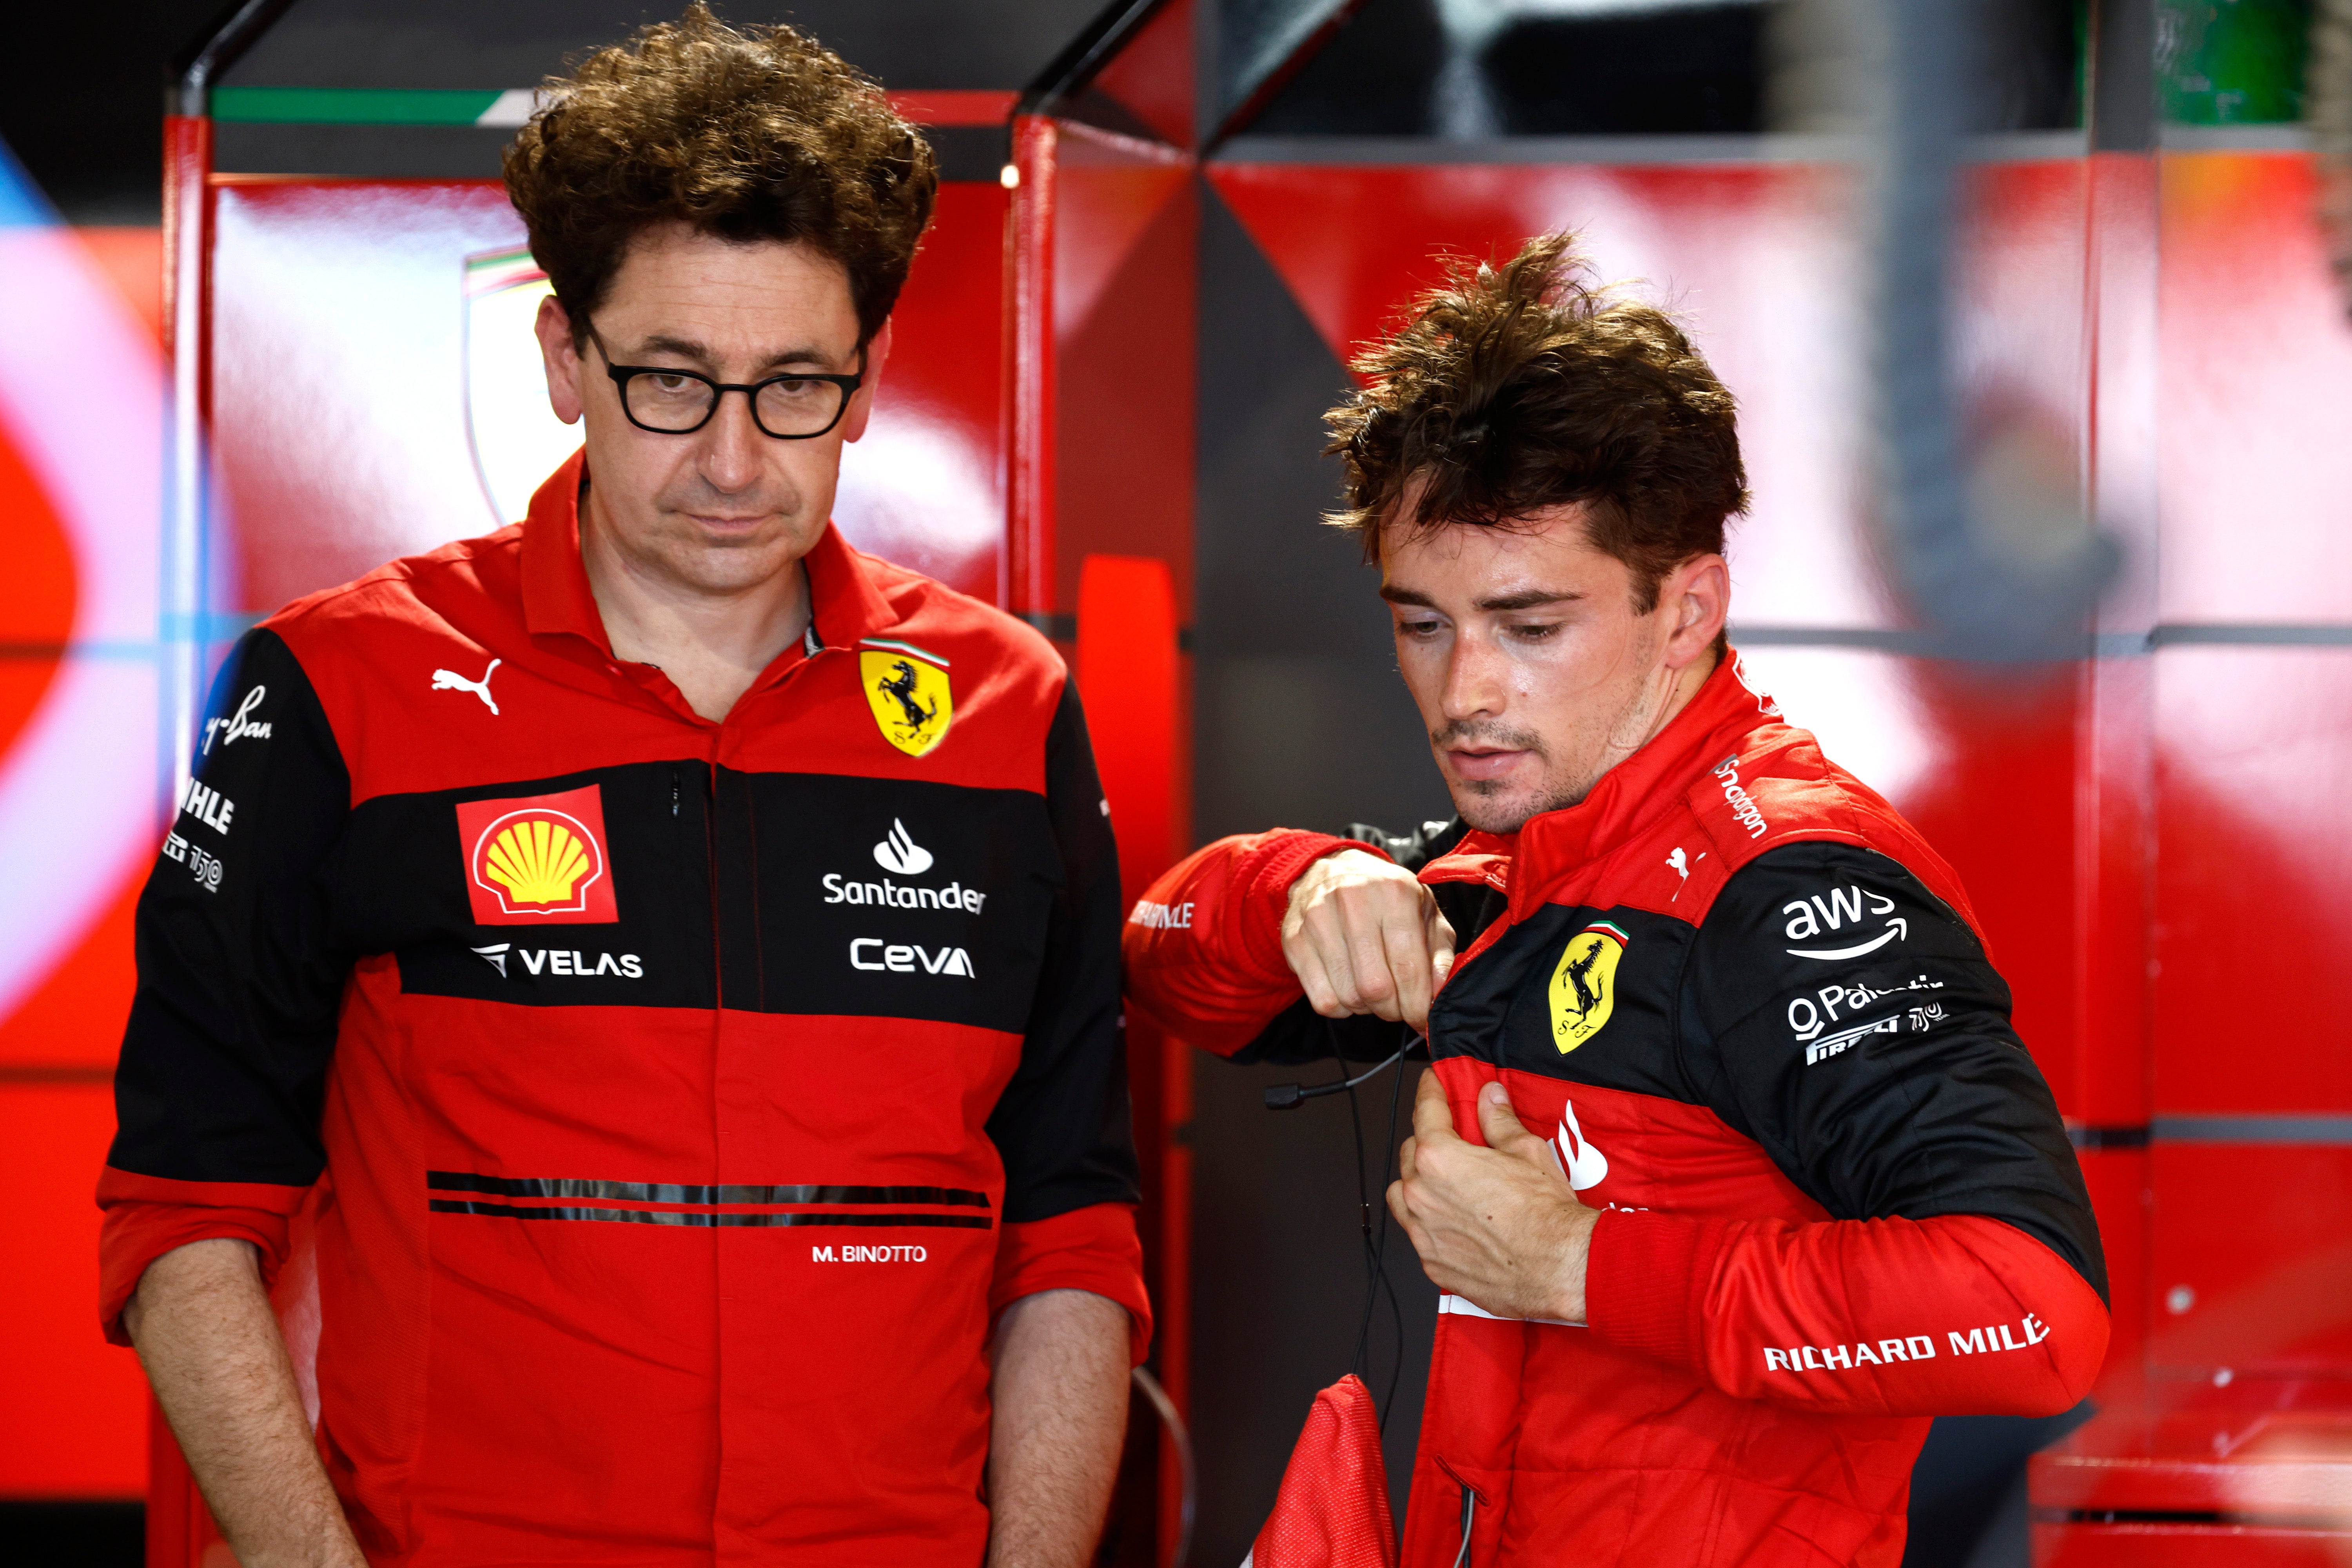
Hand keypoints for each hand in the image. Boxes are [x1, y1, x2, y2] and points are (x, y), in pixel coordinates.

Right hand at [1281, 848, 1456, 1032]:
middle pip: (1375, 988)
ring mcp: (1317, 919)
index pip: (1408, 968)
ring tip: (1372, 990)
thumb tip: (1437, 993)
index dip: (1418, 1005)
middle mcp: (1353, 900)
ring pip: (1347, 997)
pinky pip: (1321, 1000)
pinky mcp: (1294, 939)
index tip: (1421, 1018)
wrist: (1332, 870)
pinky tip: (1348, 986)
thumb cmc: (1387, 898)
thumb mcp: (1425, 914)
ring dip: (1366, 1008)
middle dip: (1392, 1010)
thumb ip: (1440, 954)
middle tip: (1398, 1006)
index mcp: (1394, 892)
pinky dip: (1340, 1006)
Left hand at [1387, 1073, 1596, 1323]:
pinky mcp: (1432, 1263)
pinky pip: (1418, 1233)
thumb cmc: (1545, 1212)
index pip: (1425, 1111)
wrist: (1559, 1266)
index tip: (1433, 1083)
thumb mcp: (1526, 1151)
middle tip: (1454, 1139)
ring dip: (1419, 1182)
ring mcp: (1423, 1232)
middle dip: (1429, 1141)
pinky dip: (1430, 1222)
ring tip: (1447, 1182)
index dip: (1431, 1091)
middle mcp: (1421, 1194)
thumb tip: (1489, 1098)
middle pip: (1411, 1153)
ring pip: (1403, 1194)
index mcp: (1439, 1159)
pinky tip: (1456, 1221)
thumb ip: (1499, 1121)